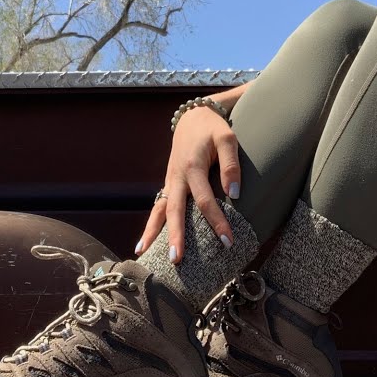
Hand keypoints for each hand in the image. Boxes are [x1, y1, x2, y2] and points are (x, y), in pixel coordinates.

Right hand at [135, 105, 241, 262]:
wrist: (193, 117)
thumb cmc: (213, 129)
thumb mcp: (227, 138)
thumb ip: (230, 165)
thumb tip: (234, 193)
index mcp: (192, 167)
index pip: (205, 201)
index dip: (217, 221)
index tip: (227, 241)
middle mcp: (177, 176)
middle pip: (174, 210)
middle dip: (175, 236)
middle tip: (176, 259)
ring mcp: (170, 181)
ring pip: (158, 210)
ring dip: (151, 232)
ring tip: (142, 254)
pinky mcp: (169, 184)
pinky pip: (159, 207)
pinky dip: (152, 224)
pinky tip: (145, 243)